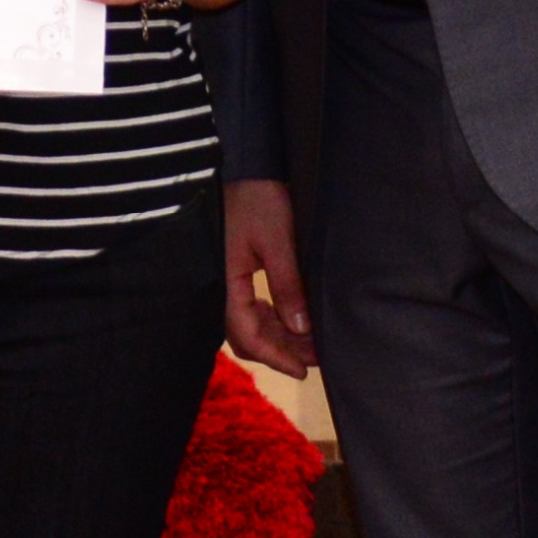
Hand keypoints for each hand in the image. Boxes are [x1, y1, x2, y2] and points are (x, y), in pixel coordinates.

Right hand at [223, 179, 314, 376]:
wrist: (244, 167)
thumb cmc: (258, 200)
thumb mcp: (278, 242)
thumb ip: (287, 286)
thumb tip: (301, 329)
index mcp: (225, 281)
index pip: (247, 335)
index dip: (275, 357)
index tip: (303, 371)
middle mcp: (220, 286)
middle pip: (246, 335)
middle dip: (281, 349)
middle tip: (316, 356)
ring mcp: (225, 279)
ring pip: (248, 323)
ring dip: (278, 335)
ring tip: (311, 340)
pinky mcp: (232, 271)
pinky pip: (248, 307)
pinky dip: (271, 319)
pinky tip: (291, 319)